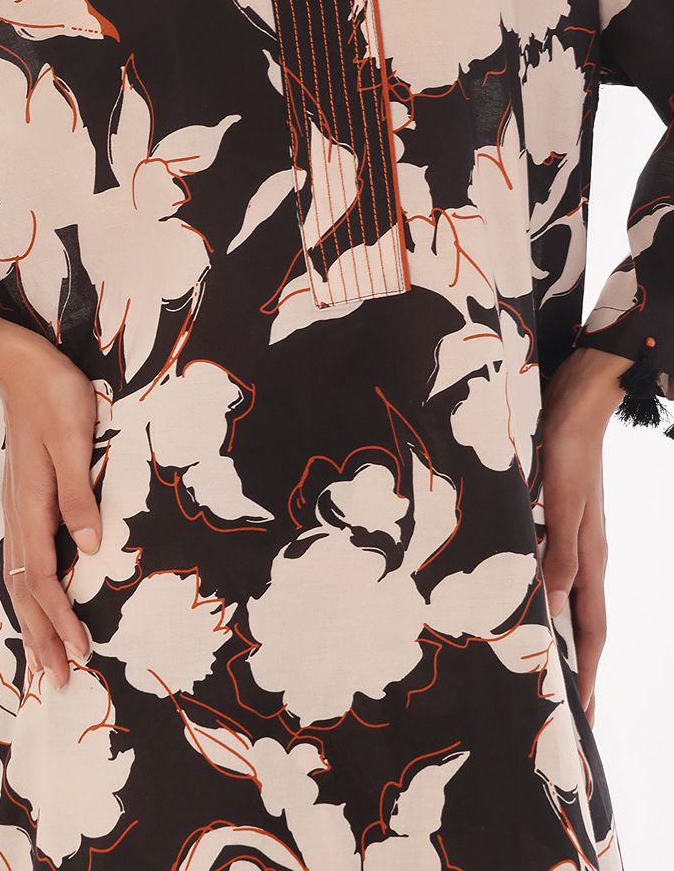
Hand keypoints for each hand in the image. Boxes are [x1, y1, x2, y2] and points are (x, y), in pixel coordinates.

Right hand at [0, 311, 100, 689]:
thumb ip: (79, 493)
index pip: (44, 578)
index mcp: (34, 506)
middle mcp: (22, 515)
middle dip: (44, 636)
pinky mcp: (25, 498)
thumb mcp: (75, 439)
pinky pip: (23, 558)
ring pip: (21, 578)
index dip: (61, 618)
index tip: (80, 652)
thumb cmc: (54, 397)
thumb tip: (90, 548)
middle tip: (60, 678)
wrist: (21, 365)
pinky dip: (29, 591)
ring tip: (47, 655)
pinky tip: (38, 598)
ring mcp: (20, 508)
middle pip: (27, 590)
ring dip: (35, 620)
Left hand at [539, 345, 629, 726]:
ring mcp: (575, 536)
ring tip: (538, 664)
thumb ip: (559, 555)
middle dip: (576, 665)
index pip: (591, 628)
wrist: (575, 401)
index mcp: (592, 557)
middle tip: (563, 706)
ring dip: (556, 632)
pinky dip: (542, 593)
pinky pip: (553, 568)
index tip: (583, 715)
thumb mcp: (562, 504)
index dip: (587, 672)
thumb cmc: (567, 450)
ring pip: (566, 596)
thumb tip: (550, 611)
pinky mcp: (559, 517)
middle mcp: (587, 553)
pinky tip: (523, 598)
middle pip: (582, 620)